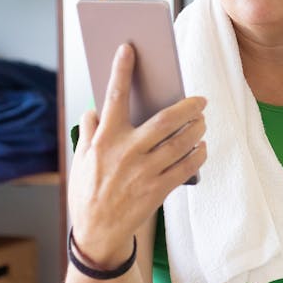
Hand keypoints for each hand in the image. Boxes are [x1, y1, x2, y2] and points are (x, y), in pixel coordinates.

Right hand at [67, 44, 207, 267]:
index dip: (121, 70)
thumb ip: (89, 132)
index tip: (129, 48)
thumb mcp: (80, 160)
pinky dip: (198, 154)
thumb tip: (95, 109)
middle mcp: (125, 152)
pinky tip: (202, 147)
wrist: (96, 233)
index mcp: (104, 140)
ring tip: (202, 121)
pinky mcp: (157, 190)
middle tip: (200, 99)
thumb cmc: (88, 192)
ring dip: (197, 129)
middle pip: (164, 120)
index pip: (113, 97)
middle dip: (187, 106)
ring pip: (180, 142)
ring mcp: (143, 172)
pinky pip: (186, 166)